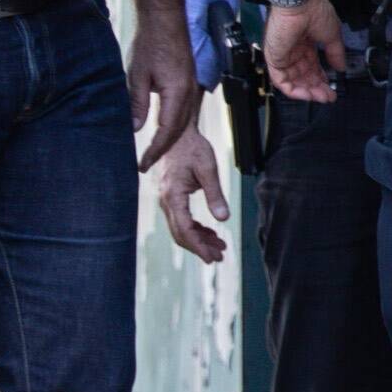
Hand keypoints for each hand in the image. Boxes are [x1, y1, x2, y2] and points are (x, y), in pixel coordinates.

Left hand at [128, 19, 202, 169]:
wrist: (165, 20)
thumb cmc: (150, 43)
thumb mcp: (137, 76)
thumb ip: (137, 104)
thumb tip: (135, 129)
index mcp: (177, 93)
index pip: (167, 132)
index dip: (155, 150)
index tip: (143, 163)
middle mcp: (189, 94)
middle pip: (178, 132)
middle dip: (162, 150)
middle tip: (146, 163)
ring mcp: (191, 89)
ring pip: (183, 123)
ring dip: (169, 139)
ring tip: (153, 152)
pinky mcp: (189, 84)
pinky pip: (184, 112)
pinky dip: (174, 126)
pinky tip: (162, 130)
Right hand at [151, 129, 228, 263]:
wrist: (178, 133)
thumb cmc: (193, 148)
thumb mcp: (208, 169)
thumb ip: (216, 194)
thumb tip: (224, 219)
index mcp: (173, 195)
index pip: (184, 229)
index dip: (198, 246)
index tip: (212, 258)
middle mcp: (166, 200)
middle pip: (181, 234)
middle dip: (200, 248)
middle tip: (220, 257)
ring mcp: (167, 200)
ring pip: (181, 228)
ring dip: (199, 240)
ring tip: (220, 246)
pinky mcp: (171, 197)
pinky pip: (181, 219)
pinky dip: (195, 229)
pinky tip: (209, 232)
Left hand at [266, 0, 347, 102]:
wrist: (299, 1)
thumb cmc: (315, 11)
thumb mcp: (332, 35)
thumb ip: (335, 53)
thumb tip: (341, 68)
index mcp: (305, 42)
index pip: (312, 66)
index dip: (322, 79)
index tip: (332, 88)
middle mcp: (293, 50)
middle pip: (303, 76)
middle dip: (316, 88)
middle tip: (328, 96)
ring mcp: (282, 54)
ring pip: (293, 81)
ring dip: (308, 92)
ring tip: (321, 97)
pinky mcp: (274, 58)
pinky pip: (281, 81)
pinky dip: (294, 91)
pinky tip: (308, 95)